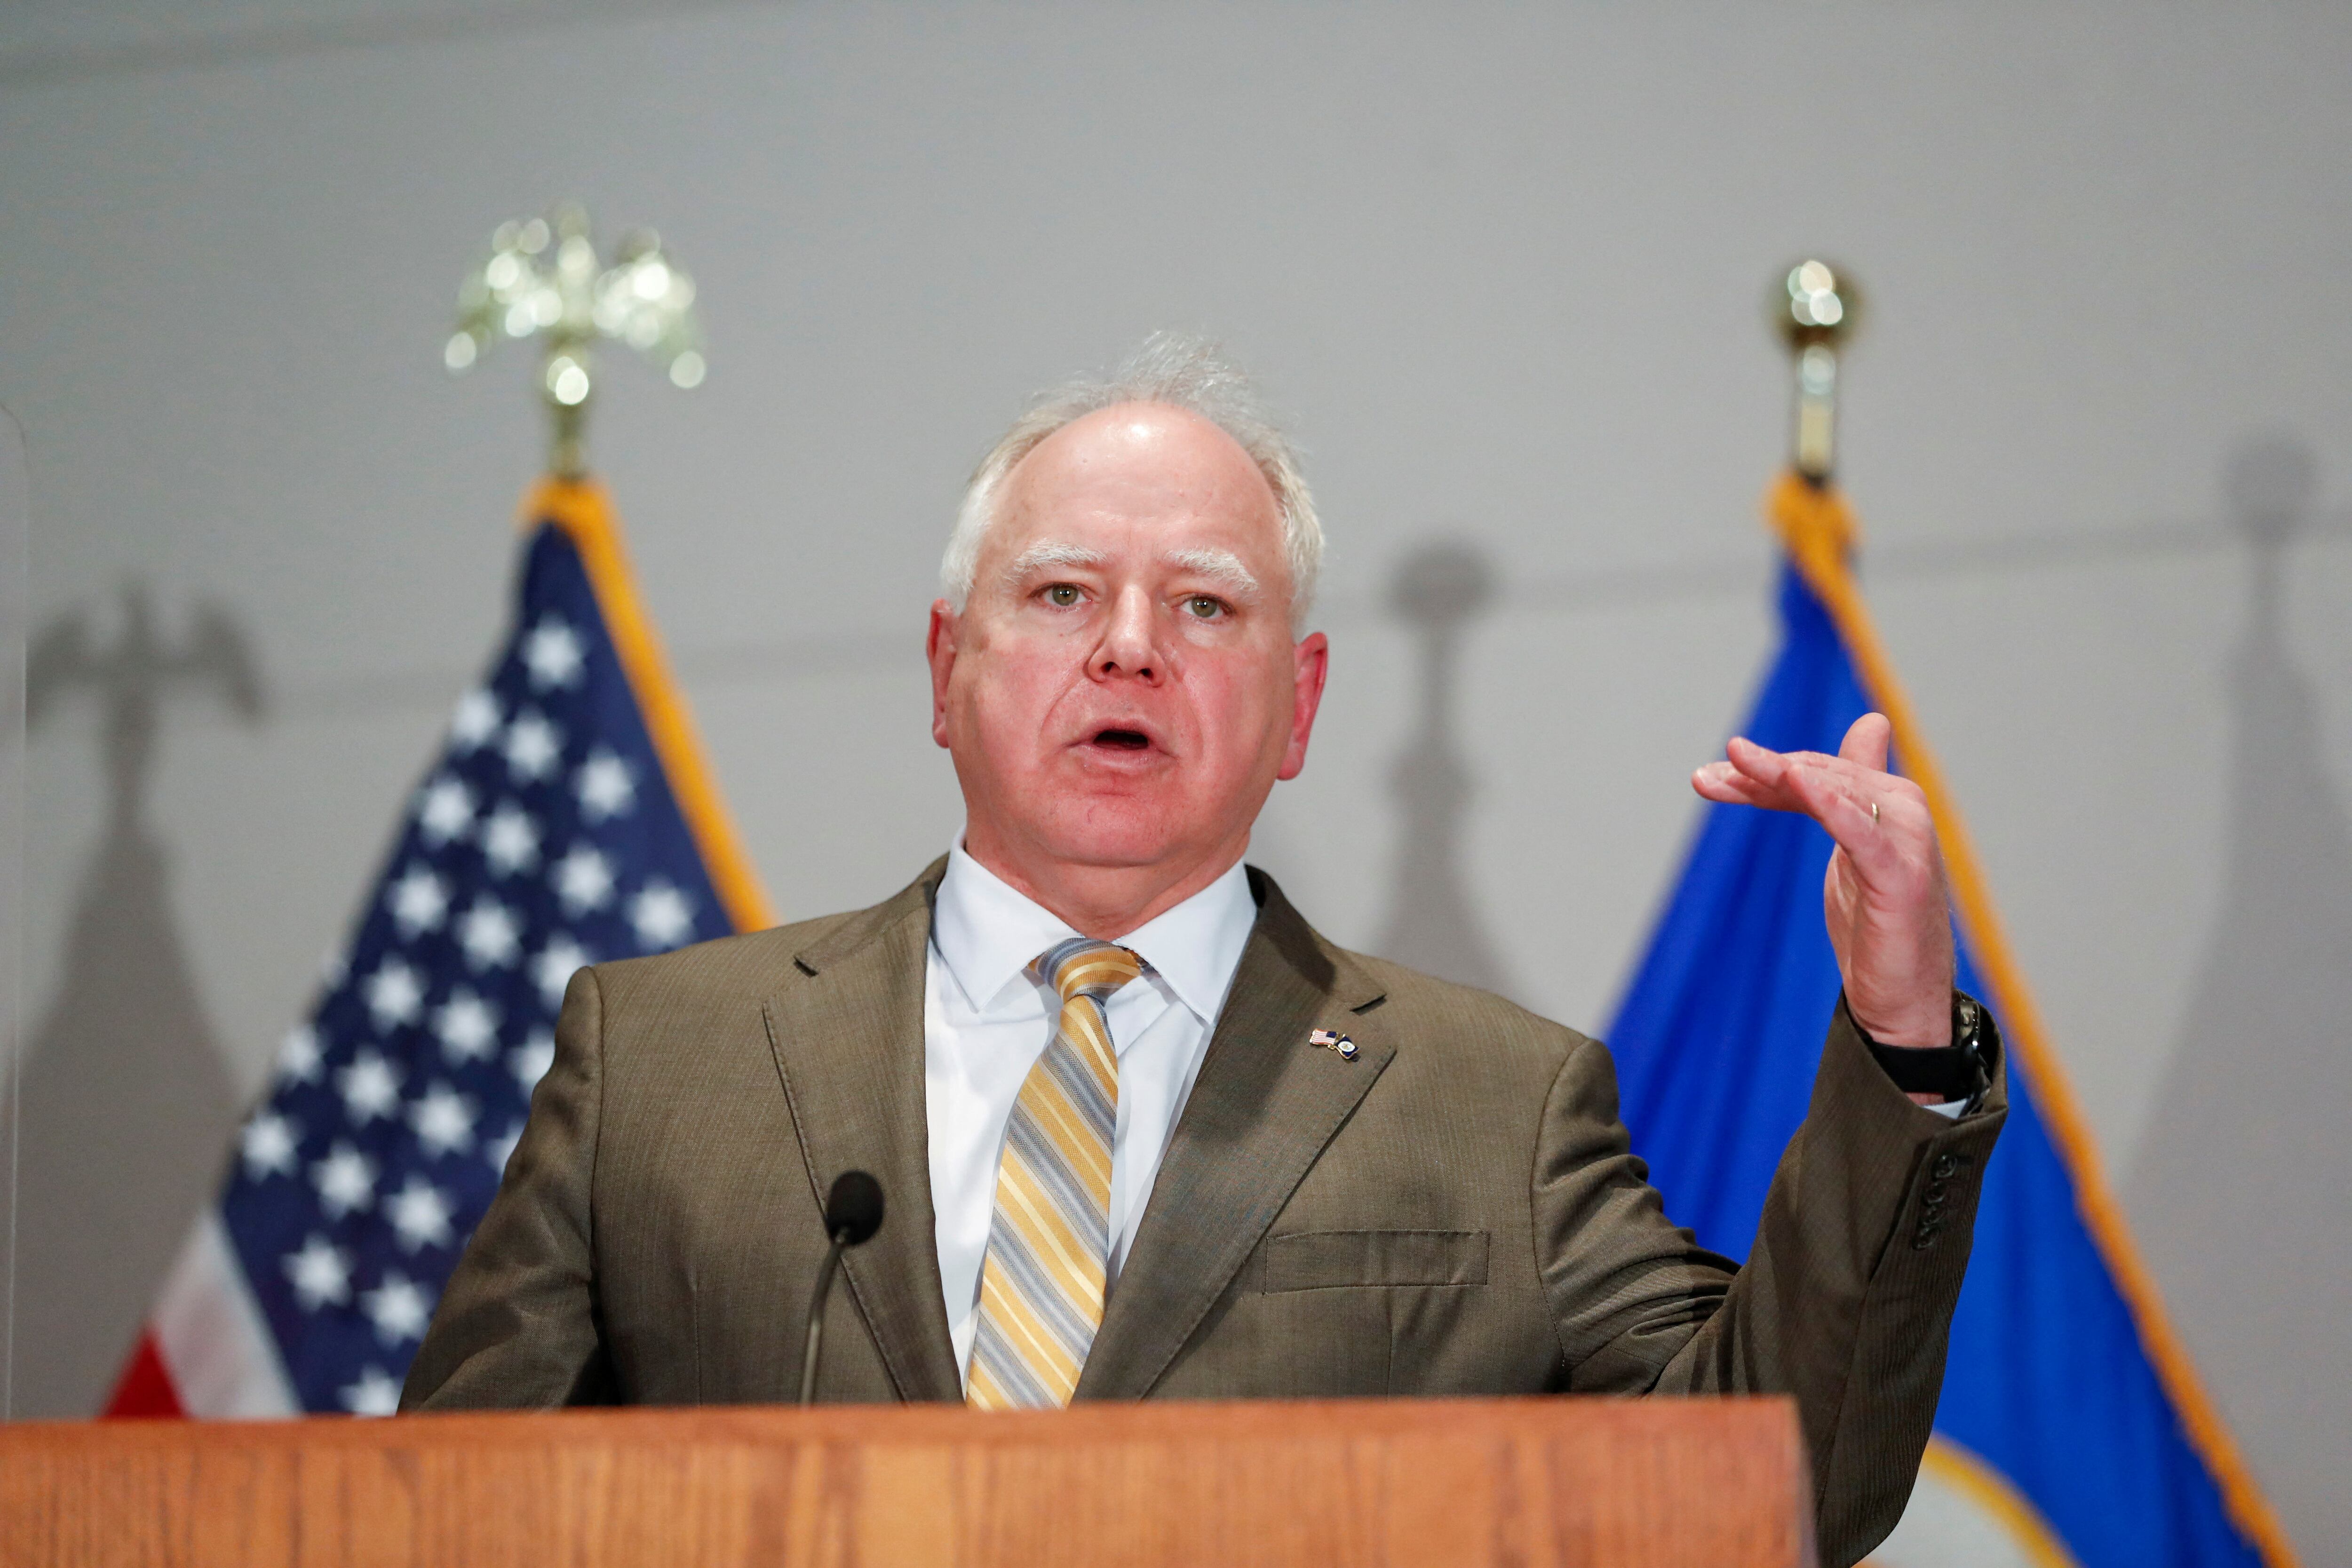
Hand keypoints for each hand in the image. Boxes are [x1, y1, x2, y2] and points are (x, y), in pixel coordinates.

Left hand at [1691, 713, 1955, 1048]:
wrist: (1905, 998)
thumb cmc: (1877, 922)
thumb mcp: (1855, 848)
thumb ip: (1850, 790)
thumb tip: (1872, 723)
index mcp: (1889, 801)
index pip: (1816, 772)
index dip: (1763, 771)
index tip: (1710, 777)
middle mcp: (1903, 809)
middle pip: (1820, 777)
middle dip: (1759, 774)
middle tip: (1706, 777)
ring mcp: (1906, 842)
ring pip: (1833, 793)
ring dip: (1778, 775)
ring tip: (1734, 763)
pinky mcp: (1901, 877)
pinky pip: (1860, 832)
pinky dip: (1830, 802)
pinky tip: (1796, 779)